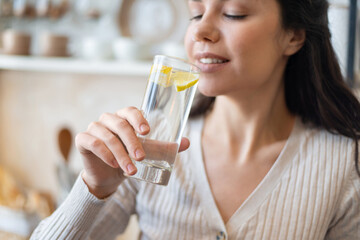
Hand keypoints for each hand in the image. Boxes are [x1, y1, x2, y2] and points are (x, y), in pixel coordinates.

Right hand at [75, 107, 189, 198]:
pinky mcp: (83, 139)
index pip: (131, 111)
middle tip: (142, 157)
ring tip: (132, 170)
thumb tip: (186, 142)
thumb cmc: (129, 158)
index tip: (147, 132)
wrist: (109, 175)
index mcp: (124, 117)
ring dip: (121, 154)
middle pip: (120, 125)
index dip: (138, 119)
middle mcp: (108, 119)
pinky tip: (114, 164)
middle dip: (132, 142)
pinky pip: (93, 143)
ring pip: (108, 137)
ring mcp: (94, 128)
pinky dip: (104, 154)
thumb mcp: (148, 152)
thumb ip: (164, 147)